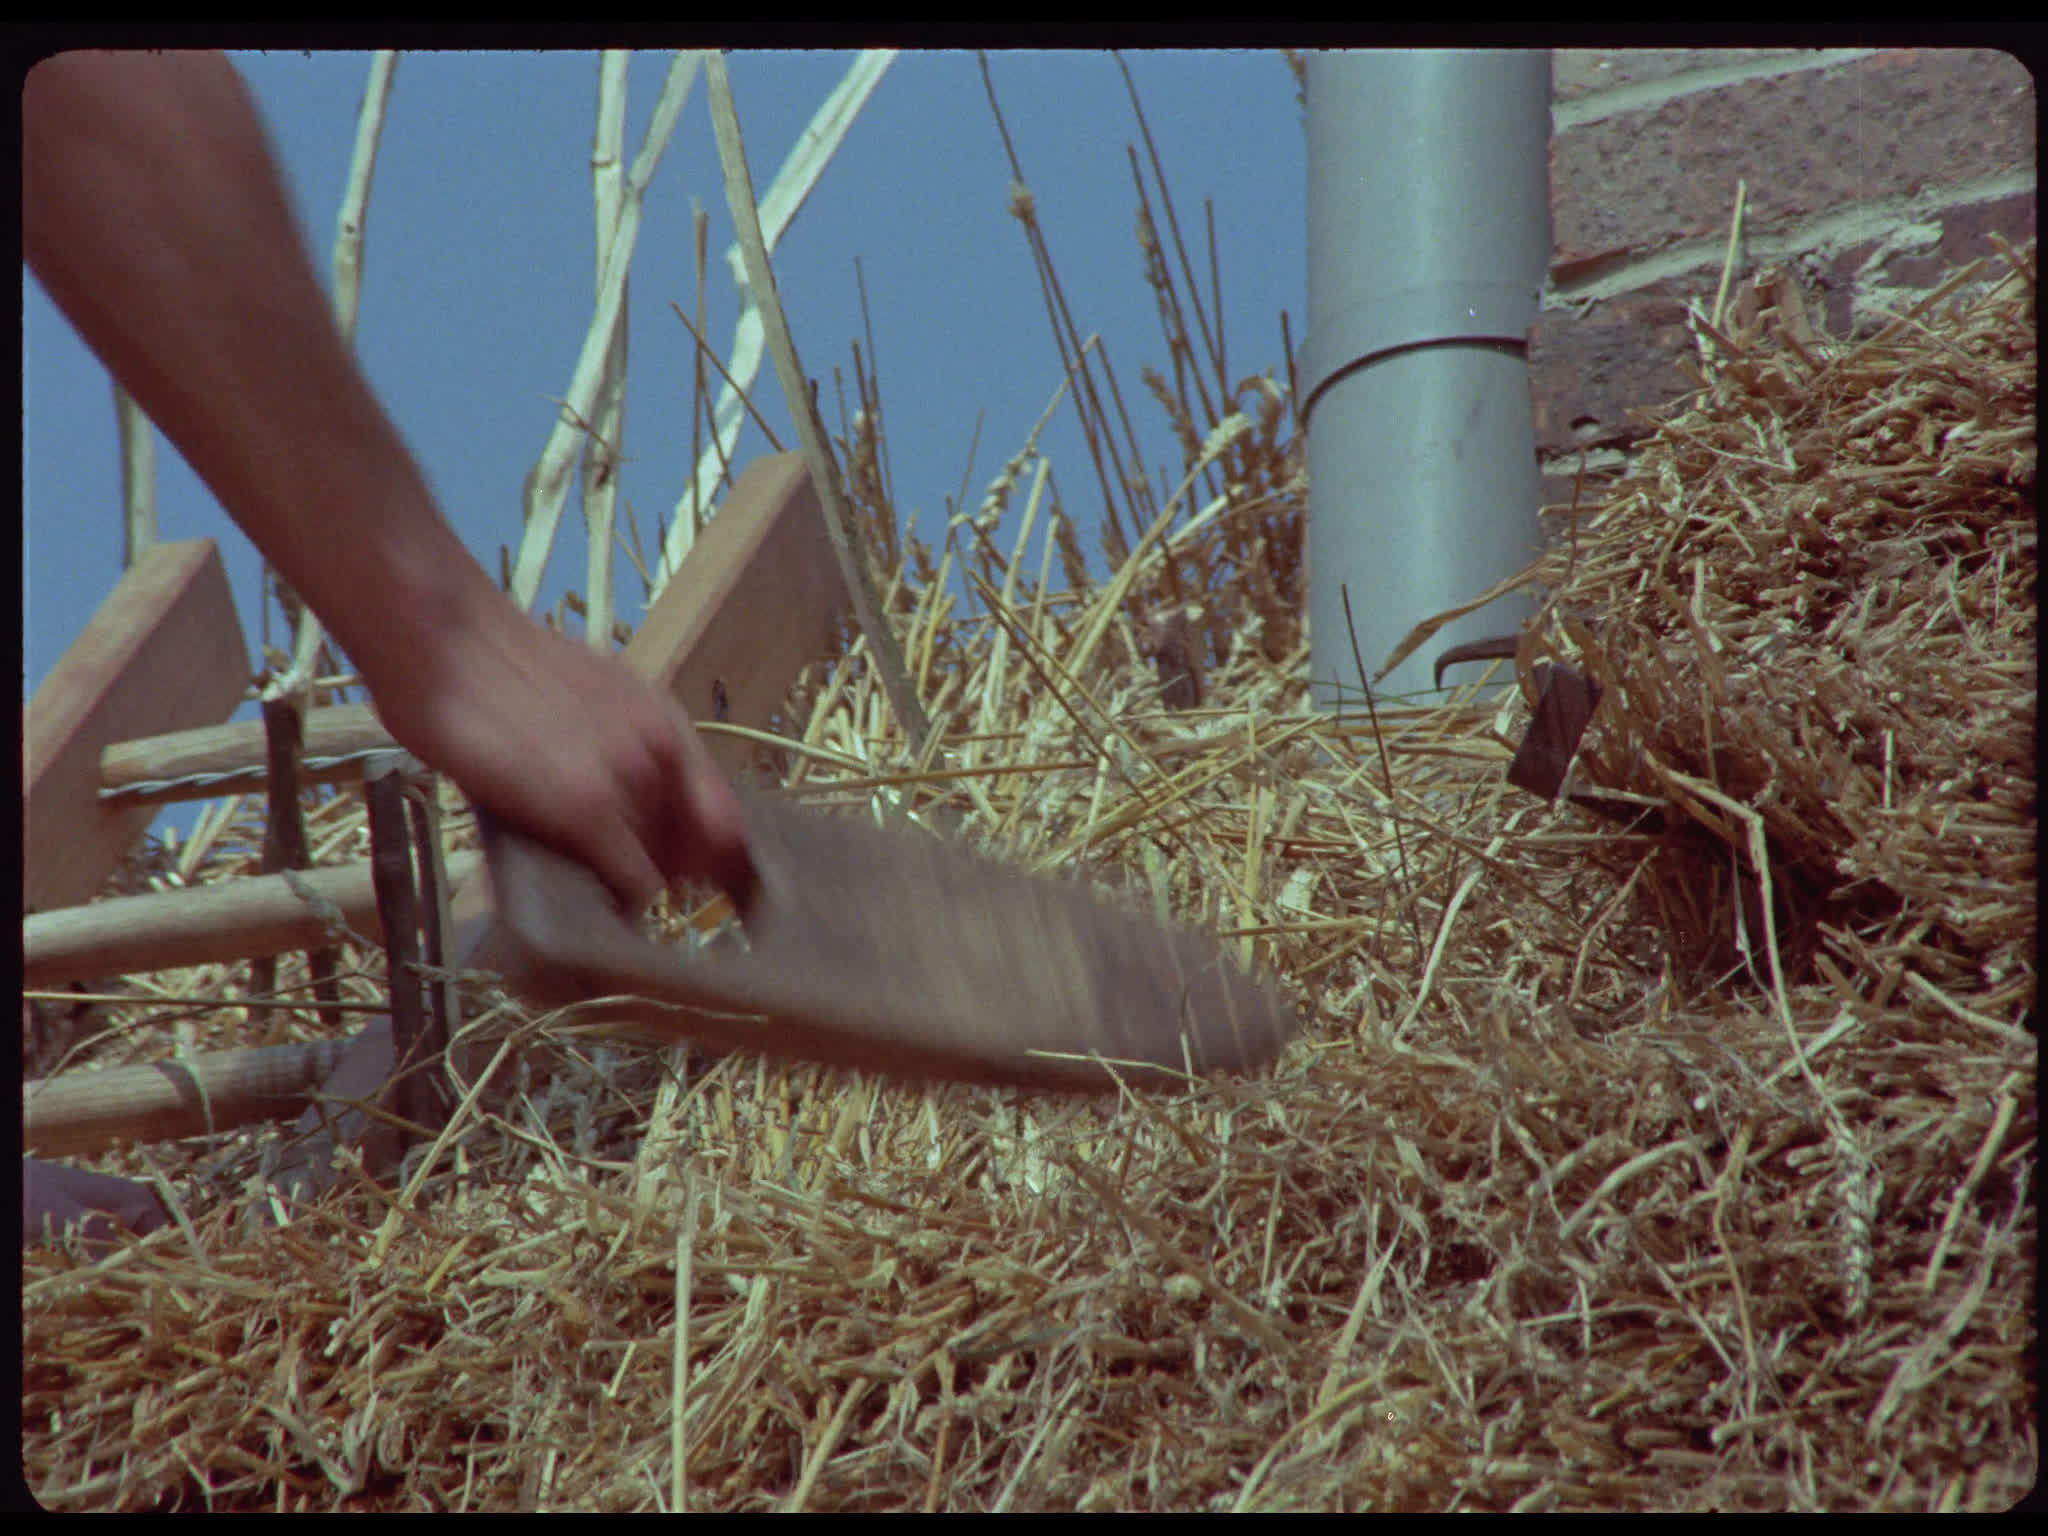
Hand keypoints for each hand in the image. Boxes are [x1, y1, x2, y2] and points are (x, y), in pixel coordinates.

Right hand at [366, 586, 751, 913]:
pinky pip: (632, 882)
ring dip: (633, 883)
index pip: (723, 813)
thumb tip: (635, 802)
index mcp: (665, 723)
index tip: (693, 875)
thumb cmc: (501, 667)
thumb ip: (625, 745)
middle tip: (624, 879)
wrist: (448, 641)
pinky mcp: (588, 812)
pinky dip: (619, 901)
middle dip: (665, 869)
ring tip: (594, 884)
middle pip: (692, 846)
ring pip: (661, 867)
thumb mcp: (591, 696)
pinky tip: (595, 900)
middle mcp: (663, 752)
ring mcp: (630, 782)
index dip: (712, 854)